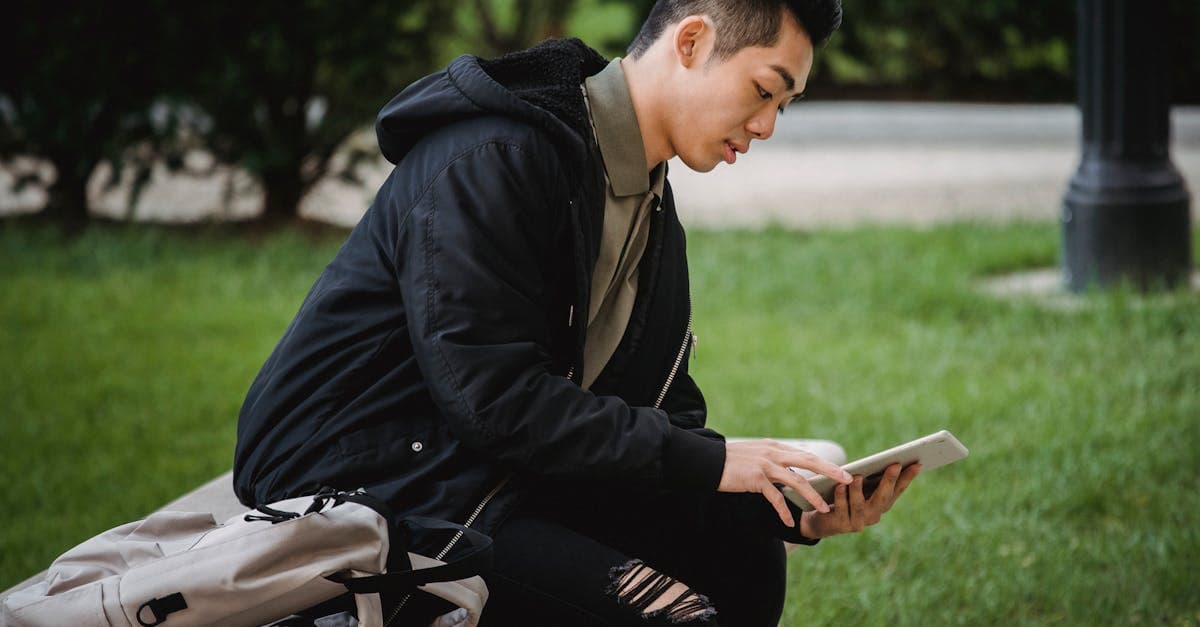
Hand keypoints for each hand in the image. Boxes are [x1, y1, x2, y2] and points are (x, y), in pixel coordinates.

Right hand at [718, 439, 852, 527]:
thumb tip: (790, 474)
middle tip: (849, 479)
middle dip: (831, 471)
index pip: (806, 455)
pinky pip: (775, 497)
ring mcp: (765, 466)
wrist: (706, 462)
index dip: (825, 464)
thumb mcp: (756, 456)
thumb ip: (773, 462)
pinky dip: (783, 511)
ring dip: (812, 496)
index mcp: (775, 447)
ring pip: (796, 481)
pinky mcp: (755, 479)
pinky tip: (789, 522)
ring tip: (824, 509)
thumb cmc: (730, 462)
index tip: (842, 472)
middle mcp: (773, 453)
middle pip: (809, 461)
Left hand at [799, 462, 920, 538]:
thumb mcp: (859, 485)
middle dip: (890, 481)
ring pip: (861, 506)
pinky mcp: (841, 525)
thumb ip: (870, 477)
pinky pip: (842, 510)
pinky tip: (839, 485)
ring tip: (857, 476)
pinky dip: (841, 497)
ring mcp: (858, 522)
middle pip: (883, 498)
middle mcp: (873, 515)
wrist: (821, 518)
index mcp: (881, 504)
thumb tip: (885, 460)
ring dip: (859, 490)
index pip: (898, 490)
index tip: (917, 463)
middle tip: (894, 465)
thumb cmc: (844, 495)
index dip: (908, 478)